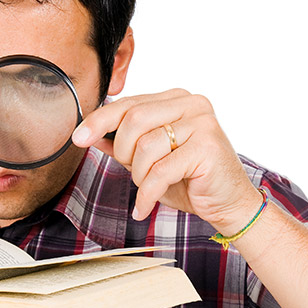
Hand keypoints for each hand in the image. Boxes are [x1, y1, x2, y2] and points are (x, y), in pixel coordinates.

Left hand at [72, 89, 262, 233]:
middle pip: (133, 120)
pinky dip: (146, 195)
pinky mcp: (207, 147)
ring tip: (148, 188)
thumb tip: (92, 135)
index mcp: (176, 99)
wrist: (230, 204)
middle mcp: (192, 104)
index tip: (78, 137)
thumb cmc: (190, 180)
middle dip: (122, 152)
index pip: (129, 103)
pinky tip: (144, 208)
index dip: (99, 120)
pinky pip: (160, 172)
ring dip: (138, 175)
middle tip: (132, 172)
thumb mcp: (149, 161)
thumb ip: (124, 144)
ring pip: (145, 146)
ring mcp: (203, 123)